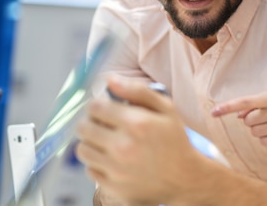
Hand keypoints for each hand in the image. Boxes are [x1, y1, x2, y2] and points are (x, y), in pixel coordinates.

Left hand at [75, 74, 204, 204]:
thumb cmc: (175, 140)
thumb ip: (137, 90)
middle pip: (83, 128)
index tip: (104, 108)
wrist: (184, 178)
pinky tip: (111, 158)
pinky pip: (89, 169)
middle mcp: (123, 147)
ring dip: (90, 142)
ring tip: (105, 140)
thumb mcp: (166, 108)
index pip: (95, 107)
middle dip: (91, 121)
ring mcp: (116, 169)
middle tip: (103, 123)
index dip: (97, 104)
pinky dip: (96, 162)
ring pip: (82, 149)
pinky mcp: (112, 186)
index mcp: (136, 123)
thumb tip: (109, 79)